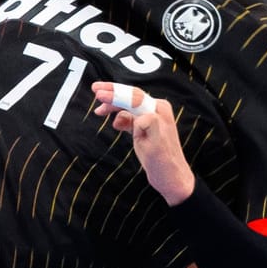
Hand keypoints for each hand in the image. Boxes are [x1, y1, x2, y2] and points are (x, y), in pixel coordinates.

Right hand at [93, 81, 194, 203]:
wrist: (171, 178)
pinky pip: (131, 116)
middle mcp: (157, 111)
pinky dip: (120, 117)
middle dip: (112, 92)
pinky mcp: (147, 127)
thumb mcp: (155, 144)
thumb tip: (138, 118)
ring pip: (128, 105)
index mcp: (159, 111)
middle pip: (130, 97)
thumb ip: (149, 124)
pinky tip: (114, 123)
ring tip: (99, 111)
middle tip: (95, 89)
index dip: (115, 94)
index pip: (133, 97)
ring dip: (114, 106)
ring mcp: (152, 118)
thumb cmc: (164, 163)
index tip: (98, 94)